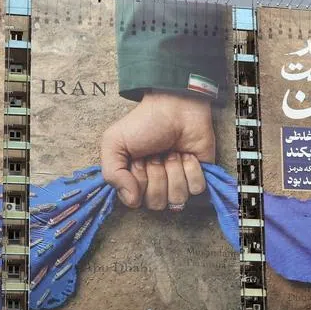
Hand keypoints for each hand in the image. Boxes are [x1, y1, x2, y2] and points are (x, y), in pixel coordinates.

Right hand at [100, 91, 215, 210]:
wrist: (175, 105)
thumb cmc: (144, 123)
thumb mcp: (114, 143)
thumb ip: (112, 174)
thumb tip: (132, 201)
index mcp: (134, 182)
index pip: (136, 201)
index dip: (139, 181)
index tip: (139, 160)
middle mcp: (155, 186)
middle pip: (157, 203)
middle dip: (157, 175)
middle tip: (157, 154)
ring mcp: (178, 183)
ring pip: (178, 198)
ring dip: (175, 170)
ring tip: (172, 152)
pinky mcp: (198, 176)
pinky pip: (197, 189)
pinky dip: (192, 169)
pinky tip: (187, 154)